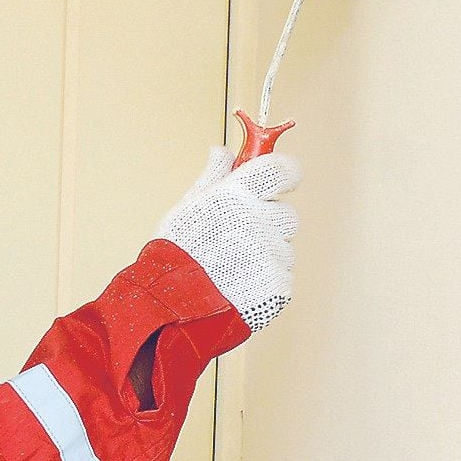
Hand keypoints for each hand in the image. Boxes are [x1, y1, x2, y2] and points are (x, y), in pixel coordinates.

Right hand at [154, 142, 301, 330]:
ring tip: (234, 267)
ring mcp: (271, 254)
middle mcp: (258, 221)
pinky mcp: (279, 284)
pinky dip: (266, 280)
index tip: (282, 178)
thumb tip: (222, 152)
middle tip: (241, 237)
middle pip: (286, 214)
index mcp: (236, 196)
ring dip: (266, 254)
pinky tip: (241, 285)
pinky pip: (283, 275)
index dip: (285, 173)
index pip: (283, 170)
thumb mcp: (187, 208)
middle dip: (269, 223)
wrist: (173, 307)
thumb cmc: (175, 256)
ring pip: (283, 247)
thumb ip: (212, 177)